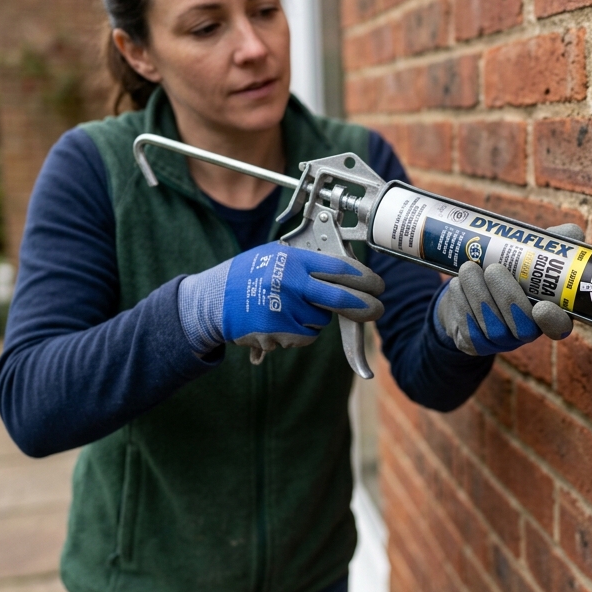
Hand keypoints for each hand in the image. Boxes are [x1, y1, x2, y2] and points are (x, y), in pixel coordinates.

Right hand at [179, 242, 383, 359]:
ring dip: (316, 316)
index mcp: (293, 260)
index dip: (365, 279)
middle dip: (365, 306)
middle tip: (377, 308)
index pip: (340, 268)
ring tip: (288, 306)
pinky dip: (300, 331)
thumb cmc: (249, 274)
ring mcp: (285, 310)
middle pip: (341, 299)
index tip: (378, 285)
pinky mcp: (279, 333)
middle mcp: (290, 284)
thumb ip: (308, 262)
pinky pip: (306, 335)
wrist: (213, 301)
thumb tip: (348, 270)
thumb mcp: (276, 255)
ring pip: (322, 319)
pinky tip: (280, 320)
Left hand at [434, 223, 584, 355]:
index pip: (560, 328)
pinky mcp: (474, 344)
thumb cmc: (510, 267)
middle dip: (507, 298)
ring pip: (492, 329)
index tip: (541, 306)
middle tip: (492, 268)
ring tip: (468, 268)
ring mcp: (500, 342)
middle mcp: (527, 332)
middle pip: (522, 329)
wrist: (471, 286)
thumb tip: (570, 234)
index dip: (553, 322)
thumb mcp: (534, 251)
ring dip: (479, 296)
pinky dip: (461, 305)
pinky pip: (469, 331)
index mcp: (548, 312)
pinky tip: (457, 285)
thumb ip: (555, 242)